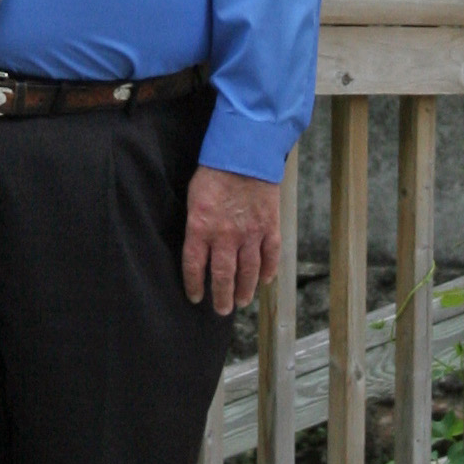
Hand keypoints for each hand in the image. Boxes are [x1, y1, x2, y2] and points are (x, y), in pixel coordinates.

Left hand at [181, 164, 281, 315]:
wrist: (245, 152)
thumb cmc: (215, 172)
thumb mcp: (194, 197)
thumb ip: (196, 224)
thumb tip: (197, 246)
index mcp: (201, 228)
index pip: (194, 266)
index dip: (194, 285)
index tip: (195, 297)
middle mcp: (225, 236)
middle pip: (223, 276)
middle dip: (222, 297)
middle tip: (222, 310)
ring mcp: (250, 233)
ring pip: (248, 272)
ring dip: (245, 290)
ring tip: (242, 301)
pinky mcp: (270, 227)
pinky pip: (270, 256)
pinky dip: (268, 271)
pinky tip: (265, 281)